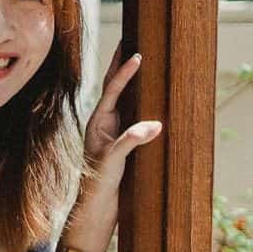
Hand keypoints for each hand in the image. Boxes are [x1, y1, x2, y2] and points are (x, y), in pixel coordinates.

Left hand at [83, 44, 162, 188]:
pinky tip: (155, 97)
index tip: (136, 54)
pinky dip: (145, 103)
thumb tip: (155, 124)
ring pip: (127, 101)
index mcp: (97, 123)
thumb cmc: (98, 185)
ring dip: (136, 81)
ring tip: (145, 60)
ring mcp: (115, 132)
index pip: (112, 90)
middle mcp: (105, 124)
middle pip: (117, 88)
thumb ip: (130, 141)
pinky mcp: (125, 143)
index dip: (124, 72)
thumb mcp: (113, 161)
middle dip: (124, 66)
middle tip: (133, 42)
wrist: (96, 209)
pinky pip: (137, 116)